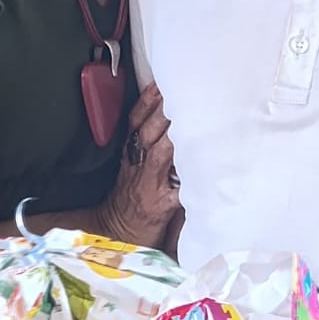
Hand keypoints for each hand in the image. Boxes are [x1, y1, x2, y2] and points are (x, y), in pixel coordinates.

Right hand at [97, 86, 179, 246]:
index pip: (136, 123)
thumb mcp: (133, 168)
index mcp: (132, 155)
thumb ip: (149, 144)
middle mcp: (139, 166)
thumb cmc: (132, 198)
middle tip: (177, 91)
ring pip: (160, 153)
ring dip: (173, 134)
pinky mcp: (162, 206)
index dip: (145, 103)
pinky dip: (188, 177)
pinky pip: (177, 189)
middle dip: (161, 111)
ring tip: (190, 116)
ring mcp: (150, 185)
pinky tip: (201, 165)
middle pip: (148, 132)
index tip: (158, 84)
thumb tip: (173, 114)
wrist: (117, 235)